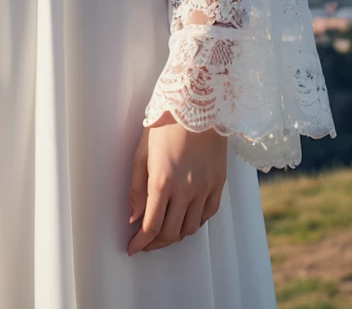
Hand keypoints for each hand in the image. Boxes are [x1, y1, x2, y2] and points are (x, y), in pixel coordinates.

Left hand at [127, 111, 226, 255]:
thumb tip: (134, 217)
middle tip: (145, 243)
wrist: (198, 102)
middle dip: (155, 243)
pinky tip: (186, 218)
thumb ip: (137, 187)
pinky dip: (196, 222)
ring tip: (164, 231)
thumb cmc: (165, 122)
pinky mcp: (219, 183)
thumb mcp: (142, 151)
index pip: (151, 226)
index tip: (132, 248)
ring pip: (191, 228)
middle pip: (171, 232)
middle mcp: (186, 189)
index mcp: (163, 181)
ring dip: (175, 235)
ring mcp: (205, 187)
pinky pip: (208, 214)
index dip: (140, 243)